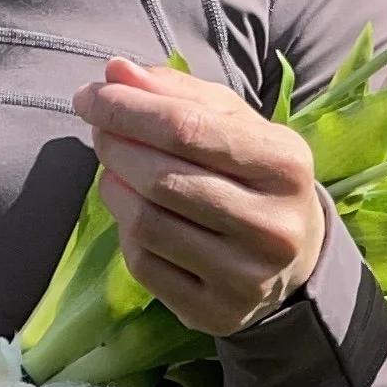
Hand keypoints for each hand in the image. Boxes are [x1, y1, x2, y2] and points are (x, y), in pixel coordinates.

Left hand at [72, 58, 325, 337]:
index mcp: (285, 166)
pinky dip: (125, 233)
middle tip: (100, 133)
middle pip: (162, 179)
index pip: (187, 128)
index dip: (127, 108)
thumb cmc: (252, 175)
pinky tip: (134, 215)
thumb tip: (115, 72)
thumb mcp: (233, 123)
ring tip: (115, 171)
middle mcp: (273, 227)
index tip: (90, 97)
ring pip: (148, 224)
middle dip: (115, 146)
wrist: (295, 258)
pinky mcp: (218, 314)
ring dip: (114, 188)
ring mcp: (246, 278)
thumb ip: (177, 94)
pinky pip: (145, 266)